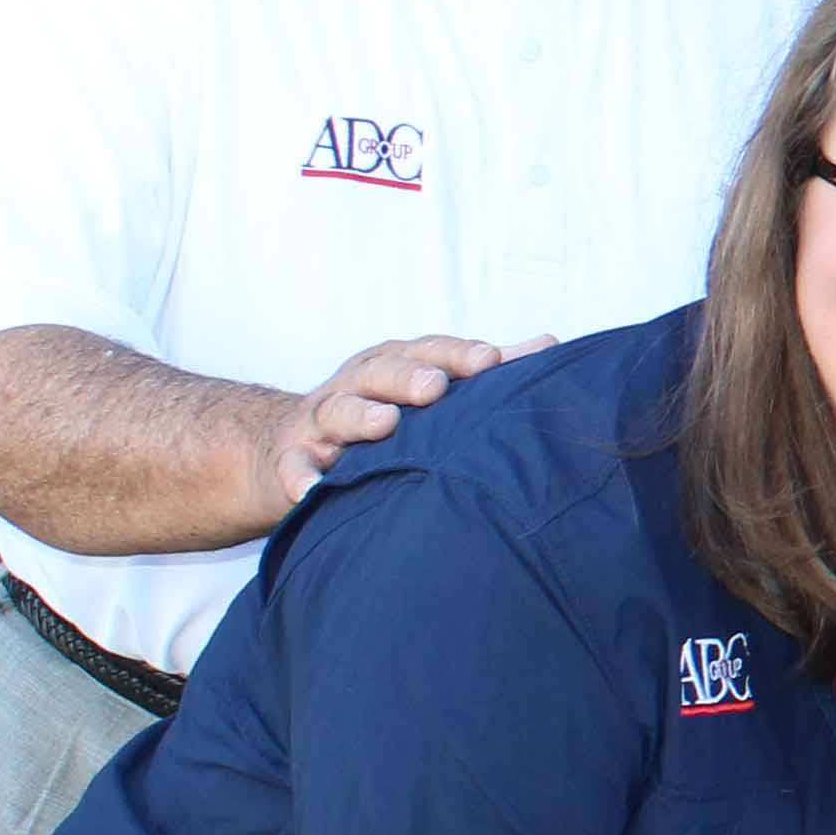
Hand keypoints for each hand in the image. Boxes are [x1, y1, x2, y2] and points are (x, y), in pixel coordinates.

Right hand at [248, 334, 517, 527]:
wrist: (287, 446)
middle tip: (435, 387)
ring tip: (384, 423)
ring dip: (359, 415)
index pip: (428, 353)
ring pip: (337, 412)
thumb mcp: (424, 386)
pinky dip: (300, 477)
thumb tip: (548, 345)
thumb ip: (481, 370)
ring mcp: (321, 422)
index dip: (457, 355)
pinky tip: (312, 490)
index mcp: (394, 365)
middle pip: (381, 373)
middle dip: (408, 378)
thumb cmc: (376, 411)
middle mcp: (356, 385)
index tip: (490, 360)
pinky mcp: (290, 460)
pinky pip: (292, 467)